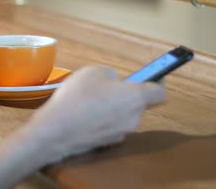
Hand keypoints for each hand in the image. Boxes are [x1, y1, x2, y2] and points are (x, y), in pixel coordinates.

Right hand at [25, 66, 164, 160]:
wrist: (56, 131)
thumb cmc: (78, 97)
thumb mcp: (93, 71)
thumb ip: (111, 75)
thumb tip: (114, 83)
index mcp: (136, 98)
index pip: (159, 91)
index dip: (156, 81)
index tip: (148, 75)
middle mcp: (134, 118)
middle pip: (138, 104)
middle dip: (125, 95)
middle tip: (106, 87)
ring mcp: (120, 134)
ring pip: (122, 115)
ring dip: (112, 108)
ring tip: (88, 101)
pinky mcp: (106, 144)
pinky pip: (109, 126)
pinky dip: (101, 120)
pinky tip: (83, 115)